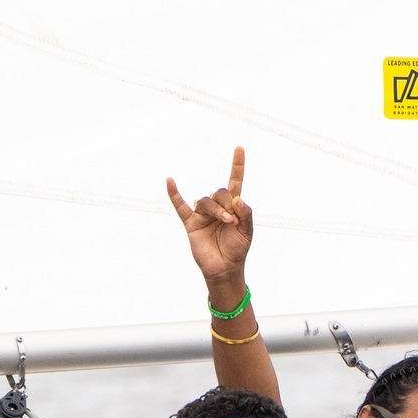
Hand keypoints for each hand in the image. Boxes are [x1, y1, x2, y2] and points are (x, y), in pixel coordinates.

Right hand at [167, 147, 253, 295]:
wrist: (225, 269)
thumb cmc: (237, 250)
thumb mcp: (247, 232)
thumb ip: (246, 214)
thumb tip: (237, 198)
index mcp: (232, 207)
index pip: (235, 182)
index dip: (237, 166)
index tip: (239, 148)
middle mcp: (217, 207)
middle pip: (219, 192)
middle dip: (228, 203)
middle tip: (234, 220)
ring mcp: (203, 215)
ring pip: (206, 201)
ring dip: (217, 209)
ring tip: (227, 222)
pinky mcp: (191, 223)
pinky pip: (180, 206)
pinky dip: (174, 194)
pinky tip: (170, 181)